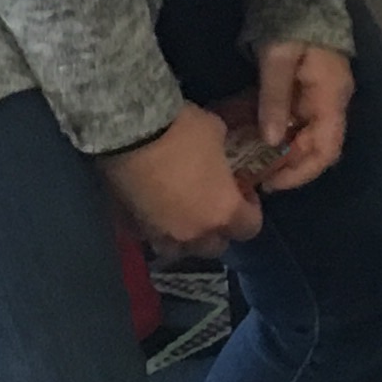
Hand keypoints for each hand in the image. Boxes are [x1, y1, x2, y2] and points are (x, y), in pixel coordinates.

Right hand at [105, 102, 260, 259]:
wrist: (130, 133)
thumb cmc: (184, 131)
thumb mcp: (217, 132)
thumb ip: (224, 153)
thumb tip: (220, 155)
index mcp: (223, 212)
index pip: (250, 228)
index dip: (251, 211)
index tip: (243, 192)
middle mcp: (195, 232)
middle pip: (215, 246)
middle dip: (218, 229)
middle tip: (213, 203)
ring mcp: (162, 234)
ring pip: (180, 250)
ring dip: (186, 237)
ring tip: (182, 213)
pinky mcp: (134, 228)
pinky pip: (151, 237)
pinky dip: (156, 228)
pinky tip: (154, 208)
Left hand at [253, 42, 353, 193]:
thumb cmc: (290, 22)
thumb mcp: (278, 59)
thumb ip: (274, 99)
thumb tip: (270, 141)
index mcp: (332, 96)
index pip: (326, 149)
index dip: (302, 172)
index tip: (272, 182)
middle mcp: (332, 100)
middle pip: (318, 147)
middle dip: (290, 165)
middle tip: (256, 174)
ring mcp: (321, 94)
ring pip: (307, 135)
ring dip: (284, 151)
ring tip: (253, 160)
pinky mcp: (308, 87)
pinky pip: (297, 120)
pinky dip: (280, 132)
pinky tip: (257, 136)